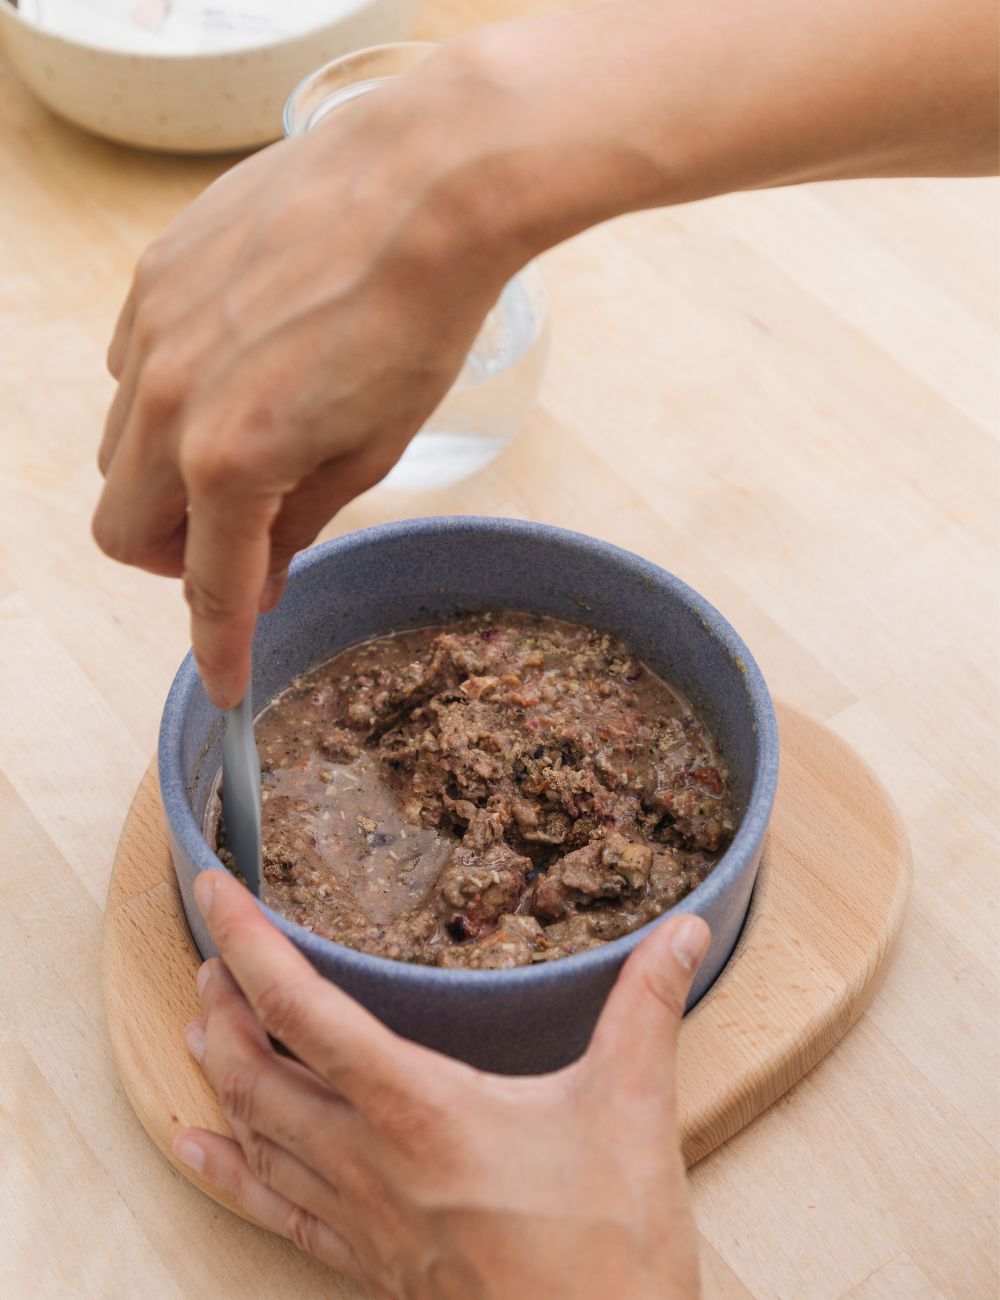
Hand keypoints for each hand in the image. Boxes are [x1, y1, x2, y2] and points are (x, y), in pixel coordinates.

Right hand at [91, 42, 525, 709]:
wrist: (422, 183)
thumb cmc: (418, 321)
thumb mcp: (373, 450)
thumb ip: (297, 520)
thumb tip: (256, 565)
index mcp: (232, 459)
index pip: (208, 584)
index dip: (218, 644)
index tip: (224, 682)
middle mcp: (168, 400)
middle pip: (123, 528)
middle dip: (176, 558)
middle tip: (242, 543)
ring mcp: (150, 332)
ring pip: (118, 451)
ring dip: (168, 479)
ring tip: (247, 451)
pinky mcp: (152, 277)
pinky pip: (129, 371)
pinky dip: (168, 401)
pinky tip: (236, 375)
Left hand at [174, 870, 708, 1298]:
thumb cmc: (610, 1251)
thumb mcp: (632, 1111)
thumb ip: (648, 1008)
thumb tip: (685, 932)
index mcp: (421, 1108)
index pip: (303, 1010)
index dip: (248, 945)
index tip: (214, 894)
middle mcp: (370, 1159)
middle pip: (255, 1069)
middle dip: (222, 1004)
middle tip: (215, 955)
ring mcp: (361, 1217)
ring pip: (254, 1133)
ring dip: (218, 1071)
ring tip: (199, 1024)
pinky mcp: (368, 1262)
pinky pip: (274, 1211)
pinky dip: (225, 1170)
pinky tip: (193, 1146)